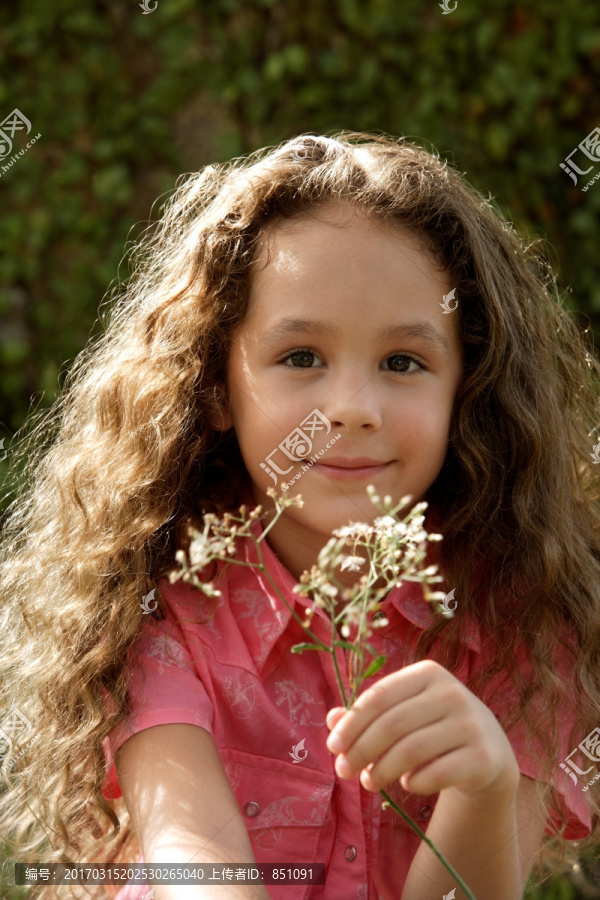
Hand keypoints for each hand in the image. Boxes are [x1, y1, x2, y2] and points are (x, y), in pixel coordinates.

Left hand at [325, 659, 519, 800]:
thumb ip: (367, 714)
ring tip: (368, 782)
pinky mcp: (484, 757)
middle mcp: (452, 692)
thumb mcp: (402, 712)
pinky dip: (413, 782)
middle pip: (393, 725)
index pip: (380, 696)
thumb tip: (332, 719)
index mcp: (428, 673)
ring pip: (411, 751)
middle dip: (361, 751)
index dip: (352, 722)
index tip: (333, 747)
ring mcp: (471, 724)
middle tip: (343, 771)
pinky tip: (406, 783)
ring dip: (381, 771)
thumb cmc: (432, 727)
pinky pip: (436, 774)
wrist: (487, 752)